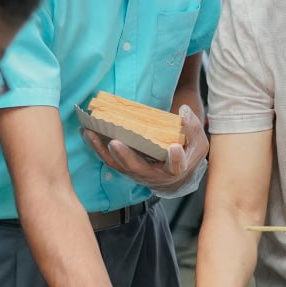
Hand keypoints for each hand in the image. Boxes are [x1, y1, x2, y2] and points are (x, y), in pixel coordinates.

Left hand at [82, 105, 209, 195]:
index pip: (176, 166)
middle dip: (125, 156)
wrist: (175, 174)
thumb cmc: (187, 154)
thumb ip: (193, 127)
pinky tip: (87, 133)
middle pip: (138, 168)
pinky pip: (109, 160)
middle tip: (115, 143)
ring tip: (91, 134)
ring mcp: (137, 173)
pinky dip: (97, 147)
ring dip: (102, 150)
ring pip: (118, 165)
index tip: (174, 148)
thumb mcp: (197, 142)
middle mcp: (154, 175)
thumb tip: (183, 111)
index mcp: (175, 169)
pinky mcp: (125, 168)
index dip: (175, 158)